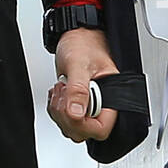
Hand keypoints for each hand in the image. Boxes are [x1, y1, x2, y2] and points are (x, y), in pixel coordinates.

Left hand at [46, 27, 119, 143]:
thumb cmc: (84, 43)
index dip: (85, 126)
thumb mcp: (78, 64)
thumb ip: (78, 89)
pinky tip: (58, 94)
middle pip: (84, 132)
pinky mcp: (77, 104)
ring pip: (72, 127)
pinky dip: (56, 109)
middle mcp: (102, 104)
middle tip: (65, 94)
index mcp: (112, 97)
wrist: (75, 35)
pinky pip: (64, 119)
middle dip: (68, 116)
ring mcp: (88, 106)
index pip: (102, 129)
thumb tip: (76, 113)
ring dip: (60, 112)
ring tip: (62, 90)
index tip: (73, 111)